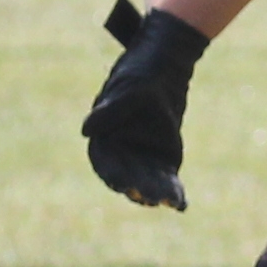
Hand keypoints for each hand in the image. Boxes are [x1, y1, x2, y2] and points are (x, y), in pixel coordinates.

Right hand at [83, 0, 208, 208]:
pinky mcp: (162, 159)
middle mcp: (120, 151)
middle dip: (140, 188)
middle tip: (152, 198)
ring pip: (148, 182)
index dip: (114, 175)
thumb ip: (112, 110)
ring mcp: (141, 157)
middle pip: (128, 176)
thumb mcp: (129, 88)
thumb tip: (86, 129)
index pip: (105, 162)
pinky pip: (167, 179)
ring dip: (158, 194)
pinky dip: (173, 191)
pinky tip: (180, 204)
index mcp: (103, 136)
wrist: (166, 62)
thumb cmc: (142, 71)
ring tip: (171, 201)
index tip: (124, 185)